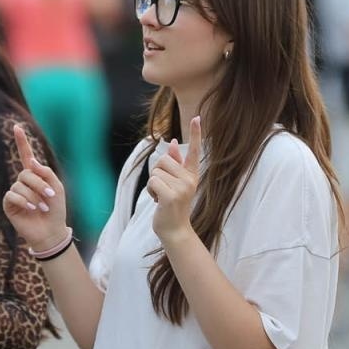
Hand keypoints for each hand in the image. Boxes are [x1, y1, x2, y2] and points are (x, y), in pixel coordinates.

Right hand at [3, 123, 66, 248]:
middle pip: (26, 173)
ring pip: (20, 185)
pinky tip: (31, 208)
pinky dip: (23, 201)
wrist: (51, 231)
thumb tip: (31, 162)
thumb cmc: (56, 210)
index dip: (22, 142)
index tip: (17, 127)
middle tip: (50, 196)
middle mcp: (23, 182)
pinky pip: (12, 196)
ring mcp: (15, 193)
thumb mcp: (57, 187)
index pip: (26, 156)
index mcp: (35, 176)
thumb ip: (46, 172)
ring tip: (42, 207)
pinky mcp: (9, 205)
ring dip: (34, 196)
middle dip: (39, 184)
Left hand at [149, 117, 201, 244]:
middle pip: (163, 160)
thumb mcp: (175, 183)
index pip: (193, 151)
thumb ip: (175, 163)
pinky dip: (150, 191)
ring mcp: (183, 188)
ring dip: (153, 184)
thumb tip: (171, 142)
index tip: (197, 117)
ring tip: (161, 196)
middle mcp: (190, 180)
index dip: (195, 133)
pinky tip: (158, 201)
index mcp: (191, 175)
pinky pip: (153, 181)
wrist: (174, 230)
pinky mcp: (172, 196)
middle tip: (163, 189)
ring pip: (156, 171)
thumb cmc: (172, 206)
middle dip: (157, 173)